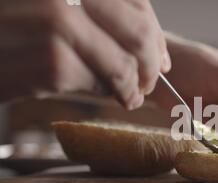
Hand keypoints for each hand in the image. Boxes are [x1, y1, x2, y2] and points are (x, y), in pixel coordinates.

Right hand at [0, 0, 169, 109]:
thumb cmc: (14, 29)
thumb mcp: (57, 8)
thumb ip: (100, 18)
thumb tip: (155, 48)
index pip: (137, 3)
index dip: (155, 35)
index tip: (160, 58)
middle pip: (138, 33)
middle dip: (151, 64)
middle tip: (150, 81)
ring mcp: (61, 22)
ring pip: (124, 65)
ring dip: (133, 87)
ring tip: (131, 95)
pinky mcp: (53, 61)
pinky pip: (99, 83)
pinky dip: (109, 94)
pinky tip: (109, 95)